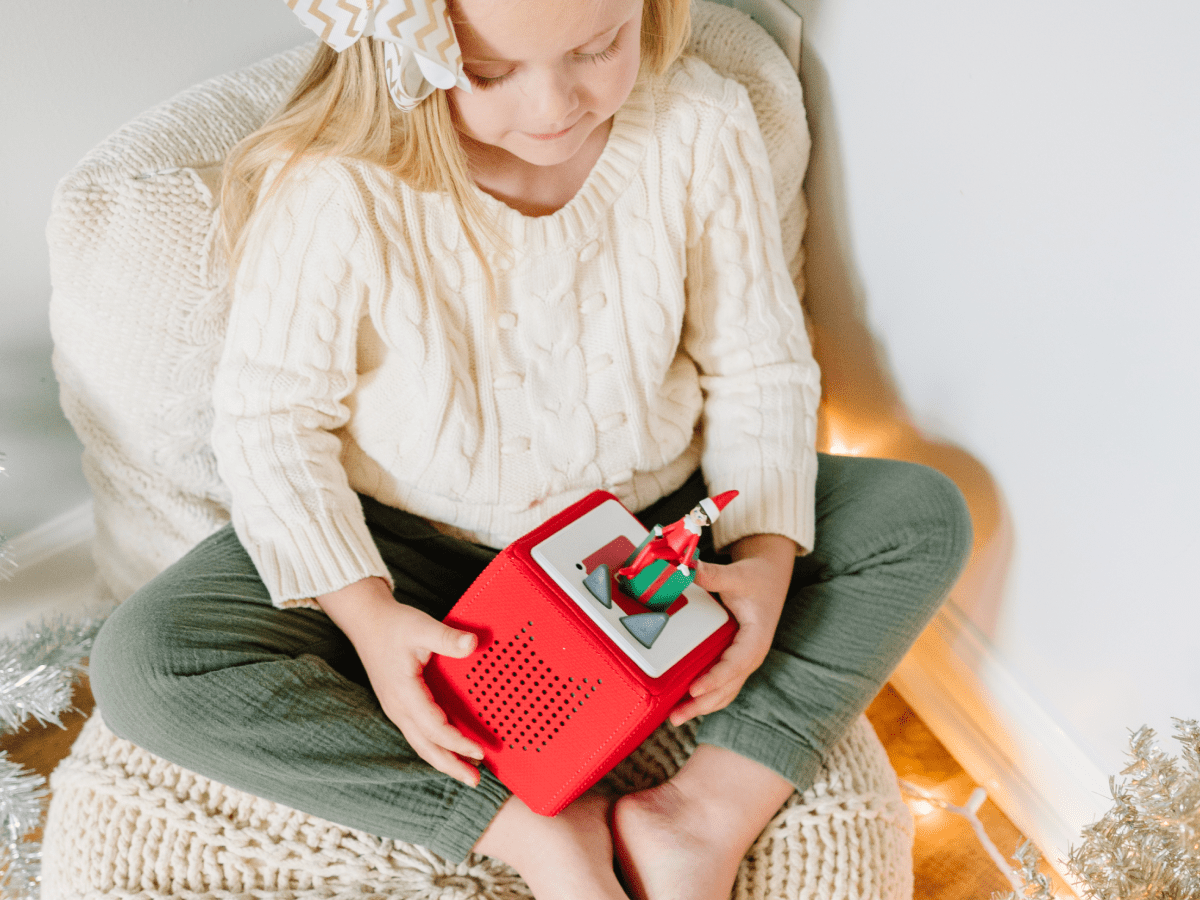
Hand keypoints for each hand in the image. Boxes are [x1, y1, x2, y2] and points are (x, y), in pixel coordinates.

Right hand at [317, 577, 484, 785]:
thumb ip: (447, 637)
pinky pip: (419, 733)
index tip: (481, 751)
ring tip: (468, 772)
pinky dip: (437, 746)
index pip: (434, 728)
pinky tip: (451, 747)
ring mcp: (397, 708)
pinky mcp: (399, 705)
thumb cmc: (394, 624)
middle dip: (451, 766)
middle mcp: (398, 707)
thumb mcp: (421, 627)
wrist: (366, 621)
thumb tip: (473, 644)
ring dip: (444, 760)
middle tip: (476, 782)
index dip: (458, 743)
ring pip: (421, 744)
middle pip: (426, 748)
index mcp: (403, 693)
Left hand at [669, 534, 796, 725]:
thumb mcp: (737, 575)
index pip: (735, 664)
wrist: (770, 577)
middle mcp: (750, 654)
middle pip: (728, 687)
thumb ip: (713, 574)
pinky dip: (706, 695)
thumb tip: (687, 567)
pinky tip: (686, 701)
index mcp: (756, 638)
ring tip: (676, 717)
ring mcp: (743, 659)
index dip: (715, 679)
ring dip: (703, 706)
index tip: (695, 689)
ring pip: (725, 691)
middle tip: (676, 716)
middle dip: (703, 704)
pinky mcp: (734, 659)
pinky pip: (721, 683)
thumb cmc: (757, 578)